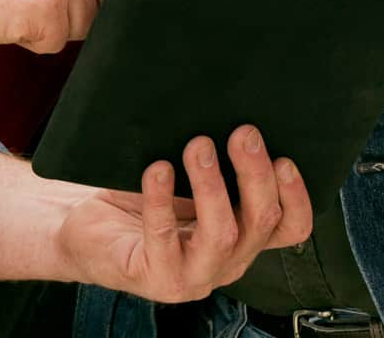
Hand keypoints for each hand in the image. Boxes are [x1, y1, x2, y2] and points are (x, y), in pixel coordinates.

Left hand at [54, 125, 311, 302]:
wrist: (86, 230)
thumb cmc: (141, 198)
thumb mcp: (185, 179)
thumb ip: (215, 160)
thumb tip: (229, 106)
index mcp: (242, 237)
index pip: (290, 228)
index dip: (297, 197)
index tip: (285, 157)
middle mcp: (226, 261)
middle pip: (261, 223)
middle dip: (255, 175)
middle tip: (243, 133)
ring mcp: (193, 275)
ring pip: (222, 235)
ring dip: (213, 187)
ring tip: (198, 146)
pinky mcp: (155, 278)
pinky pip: (163, 239)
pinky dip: (162, 200)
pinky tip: (156, 170)